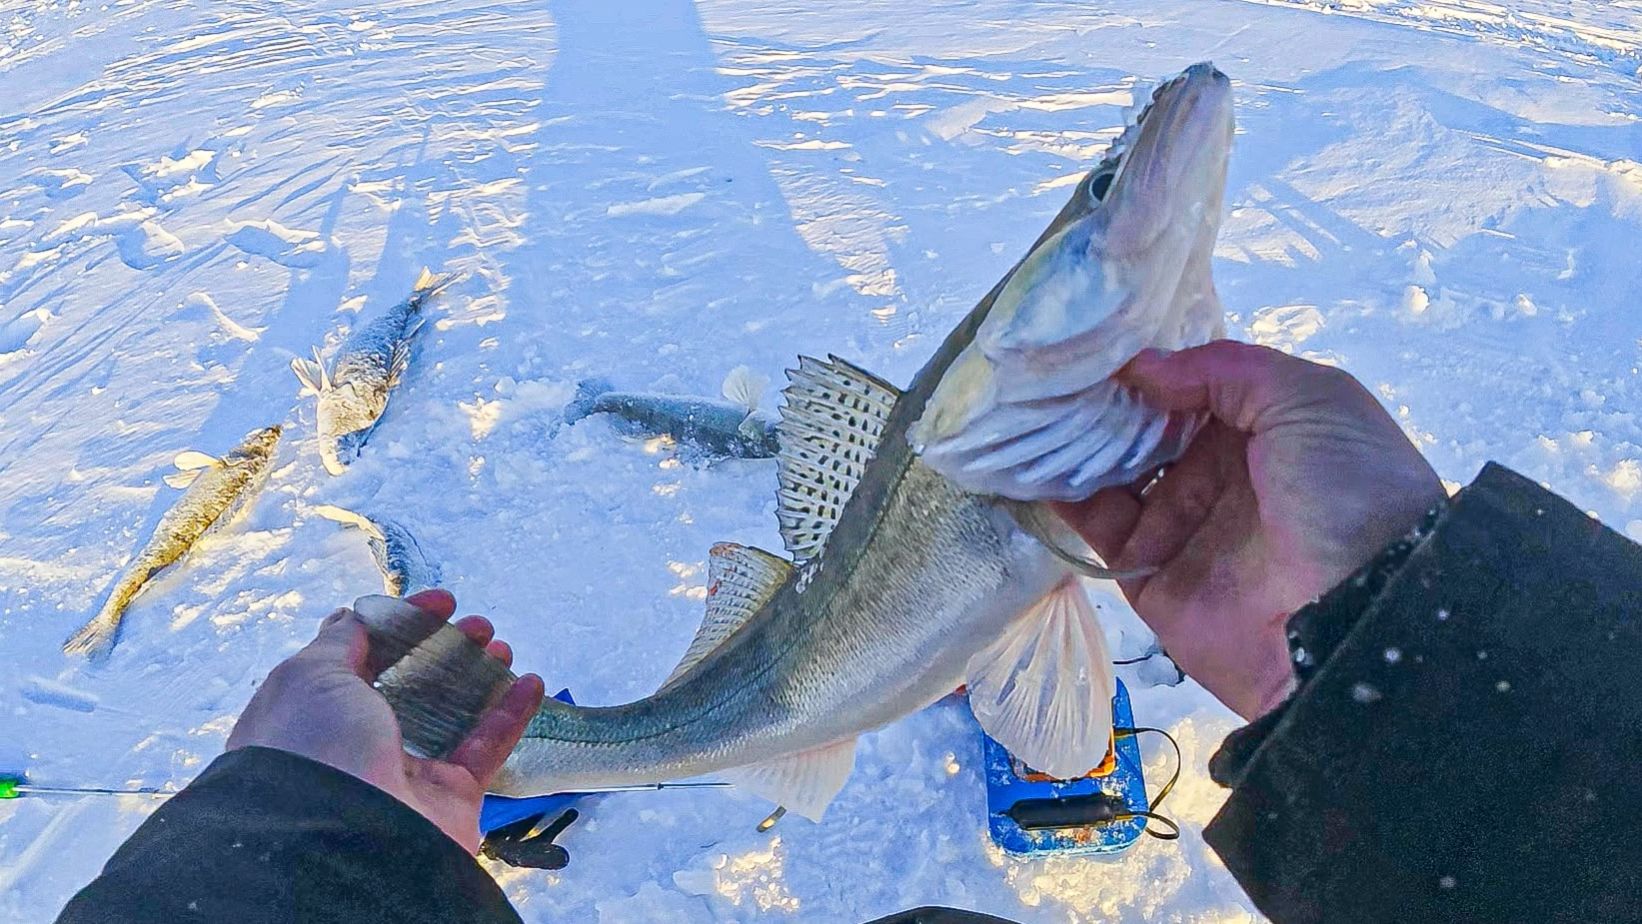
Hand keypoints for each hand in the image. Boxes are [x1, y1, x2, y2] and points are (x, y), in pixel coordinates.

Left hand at [226, 589, 544, 851]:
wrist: (346, 840)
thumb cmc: (317, 749)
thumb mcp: (310, 678)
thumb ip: (339, 641)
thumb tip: (355, 616)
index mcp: (312, 715)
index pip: (357, 658)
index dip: (398, 624)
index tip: (439, 602)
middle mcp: (354, 744)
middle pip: (409, 682)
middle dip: (444, 646)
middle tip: (475, 624)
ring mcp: (403, 772)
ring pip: (449, 712)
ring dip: (479, 674)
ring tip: (500, 644)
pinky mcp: (448, 796)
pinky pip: (484, 749)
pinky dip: (511, 714)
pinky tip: (531, 682)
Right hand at [1056, 341, 1444, 719]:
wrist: (1358, 616)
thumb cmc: (1346, 490)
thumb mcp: (1310, 400)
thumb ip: (1224, 369)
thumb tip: (1139, 368)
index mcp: (1262, 430)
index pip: (1190, 386)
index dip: (1147, 363)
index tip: (1092, 338)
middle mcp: (1218, 474)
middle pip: (1143, 429)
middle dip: (1099, 401)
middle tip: (1044, 367)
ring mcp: (1181, 526)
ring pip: (1110, 475)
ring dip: (1071, 443)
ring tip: (1022, 405)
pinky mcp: (1148, 576)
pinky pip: (1096, 530)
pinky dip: (1060, 497)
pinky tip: (1026, 458)